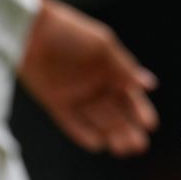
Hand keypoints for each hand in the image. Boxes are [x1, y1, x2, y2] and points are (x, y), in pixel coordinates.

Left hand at [19, 0, 158, 156]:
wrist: (30, 30)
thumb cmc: (69, 32)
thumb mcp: (103, 48)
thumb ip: (125, 69)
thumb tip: (149, 84)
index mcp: (109, 68)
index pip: (129, 94)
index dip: (140, 110)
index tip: (150, 125)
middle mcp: (93, 83)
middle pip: (115, 111)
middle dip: (128, 128)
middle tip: (138, 145)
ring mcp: (74, 94)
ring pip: (97, 119)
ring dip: (110, 134)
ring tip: (121, 148)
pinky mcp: (54, 102)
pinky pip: (72, 122)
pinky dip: (83, 133)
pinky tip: (96, 144)